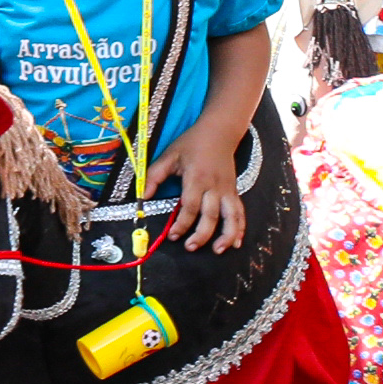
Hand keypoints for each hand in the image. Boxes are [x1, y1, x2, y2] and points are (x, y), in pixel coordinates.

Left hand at [147, 121, 247, 252]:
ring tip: (218, 250)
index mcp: (196, 178)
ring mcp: (227, 190)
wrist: (218, 132)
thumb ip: (154, 176)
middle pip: (211, 215)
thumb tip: (142, 196)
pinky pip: (240, 212)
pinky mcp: (234, 191)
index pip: (190, 206)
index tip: (173, 235)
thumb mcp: (168, 156)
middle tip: (190, 247)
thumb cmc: (190, 144)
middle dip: (201, 234)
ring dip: (226, 235)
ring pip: (231, 216)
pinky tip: (236, 242)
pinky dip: (240, 228)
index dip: (182, 223)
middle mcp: (214, 186)